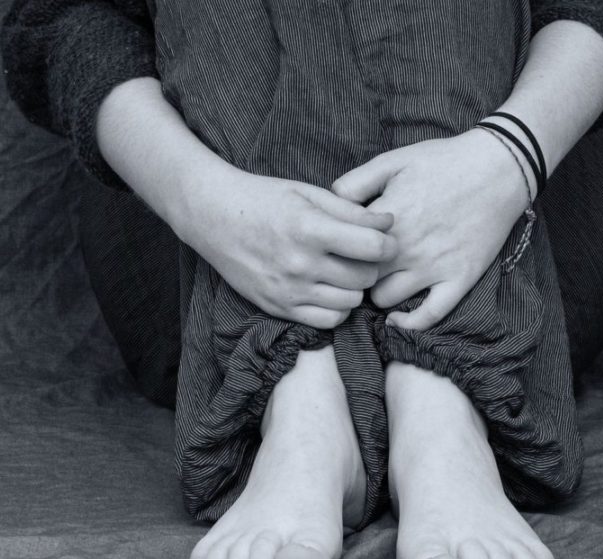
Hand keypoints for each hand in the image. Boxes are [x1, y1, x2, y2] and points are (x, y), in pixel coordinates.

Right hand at [173, 164, 397, 328]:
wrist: (213, 217)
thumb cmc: (262, 199)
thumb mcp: (308, 193)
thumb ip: (351, 211)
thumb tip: (389, 224)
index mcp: (310, 229)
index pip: (373, 247)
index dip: (388, 243)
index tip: (384, 239)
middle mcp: (300, 264)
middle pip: (365, 278)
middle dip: (372, 265)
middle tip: (362, 254)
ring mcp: (288, 290)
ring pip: (350, 302)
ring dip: (355, 288)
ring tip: (344, 271)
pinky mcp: (277, 307)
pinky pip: (327, 321)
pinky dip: (337, 308)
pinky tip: (330, 290)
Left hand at [331, 129, 529, 329]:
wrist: (499, 168)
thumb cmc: (443, 161)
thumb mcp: (392, 160)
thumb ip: (354, 183)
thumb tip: (328, 205)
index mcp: (386, 219)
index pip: (343, 249)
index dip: (335, 251)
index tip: (336, 249)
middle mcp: (406, 248)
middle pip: (359, 277)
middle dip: (351, 274)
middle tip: (353, 268)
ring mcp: (433, 267)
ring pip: (385, 299)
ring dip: (377, 293)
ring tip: (378, 282)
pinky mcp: (459, 279)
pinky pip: (429, 316)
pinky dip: (409, 323)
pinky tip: (397, 318)